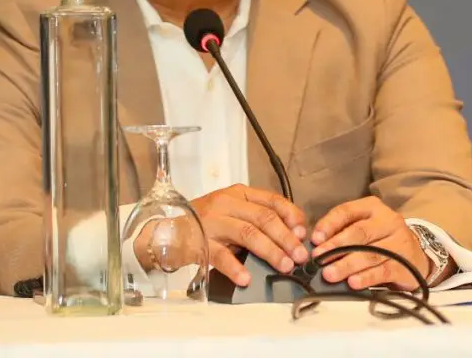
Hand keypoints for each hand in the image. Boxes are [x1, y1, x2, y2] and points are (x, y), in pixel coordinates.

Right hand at [190, 184, 310, 285]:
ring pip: (248, 234)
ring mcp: (213, 223)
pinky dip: (235, 267)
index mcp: (238, 194)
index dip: (292, 216)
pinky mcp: (201, 242)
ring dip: (270, 251)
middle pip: (263, 218)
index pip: (272, 200)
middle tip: (299, 256)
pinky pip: (221, 255)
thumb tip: (292, 237)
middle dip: (286, 238)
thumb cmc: (204, 223)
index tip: (303, 232)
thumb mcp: (232, 212)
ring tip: (284, 266)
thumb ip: (257, 218)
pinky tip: (246, 278)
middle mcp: (226, 204)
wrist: (168, 231)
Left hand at [310, 197, 430, 290]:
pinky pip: (382, 271)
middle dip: (336, 246)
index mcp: (373, 207)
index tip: (315, 239)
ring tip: (330, 274)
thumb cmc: (381, 240)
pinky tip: (353, 283)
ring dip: (347, 265)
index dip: (329, 225)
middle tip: (318, 259)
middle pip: (358, 233)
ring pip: (369, 254)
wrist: (416, 257)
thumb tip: (317, 246)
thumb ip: (342, 232)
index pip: (347, 211)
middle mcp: (388, 221)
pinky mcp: (406, 264)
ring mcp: (399, 242)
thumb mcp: (363, 228)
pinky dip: (366, 277)